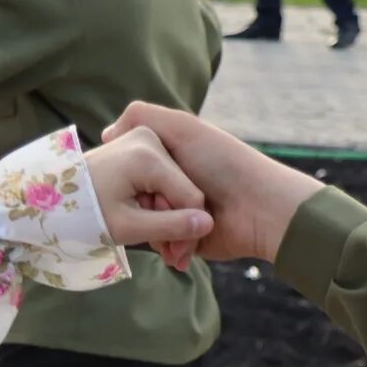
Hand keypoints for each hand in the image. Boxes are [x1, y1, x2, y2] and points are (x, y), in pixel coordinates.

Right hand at [104, 104, 324, 267]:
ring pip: (148, 226)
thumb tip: (106, 133)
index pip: (132, 168)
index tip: (136, 181)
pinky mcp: (189, 240)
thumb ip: (142, 117)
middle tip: (160, 208)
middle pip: (137, 200)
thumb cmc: (223, 163)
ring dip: (158, 233)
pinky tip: (178, 250)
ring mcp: (182, 213)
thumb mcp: (183, 128)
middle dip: (146, 208)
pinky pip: (166, 247)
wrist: (260, 209)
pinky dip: (170, 250)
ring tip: (174, 232)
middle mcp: (175, 184)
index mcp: (172, 157)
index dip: (132, 177)